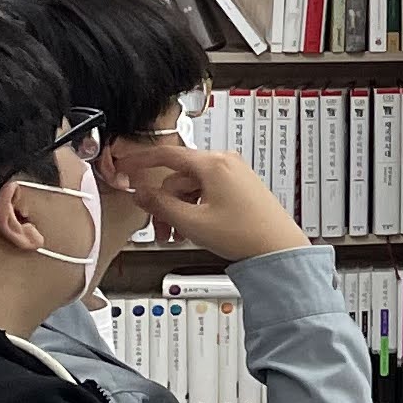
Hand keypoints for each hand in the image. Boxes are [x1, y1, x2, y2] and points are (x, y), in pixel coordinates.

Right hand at [103, 138, 309, 260]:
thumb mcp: (192, 221)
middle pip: (178, 177)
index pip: (166, 154)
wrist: (279, 248)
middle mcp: (225, 163)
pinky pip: (207, 192)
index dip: (140, 161)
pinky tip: (192, 229)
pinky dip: (194, 208)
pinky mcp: (240, 187)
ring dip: (179, 209)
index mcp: (213, 164)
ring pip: (192, 187)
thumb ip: (160, 205)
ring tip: (176, 234)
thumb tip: (141, 194)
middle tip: (158, 227)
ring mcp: (234, 174)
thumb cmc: (246, 233)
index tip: (124, 166)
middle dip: (164, 204)